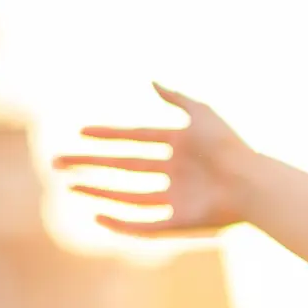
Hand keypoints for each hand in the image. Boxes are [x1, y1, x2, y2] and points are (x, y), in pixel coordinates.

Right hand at [51, 84, 256, 237]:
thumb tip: (151, 81)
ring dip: (98, 190)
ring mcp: (176, 198)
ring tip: (70, 184)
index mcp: (180, 146)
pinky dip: (120, 223)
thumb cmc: (229, 145)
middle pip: (123, 167)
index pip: (135, 139)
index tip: (80, 132)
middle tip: (57, 161)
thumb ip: (176, 97)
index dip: (108, 135)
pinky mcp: (179, 223)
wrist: (251, 182)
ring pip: (127, 195)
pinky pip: (143, 226)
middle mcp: (175, 173)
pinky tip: (97, 215)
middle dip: (91, 163)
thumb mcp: (202, 113)